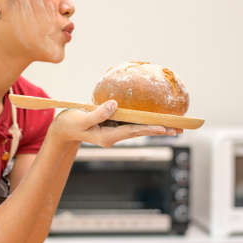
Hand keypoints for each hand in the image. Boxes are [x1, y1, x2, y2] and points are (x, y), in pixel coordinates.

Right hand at [48, 100, 181, 146]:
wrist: (63, 130)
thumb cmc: (70, 124)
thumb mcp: (81, 119)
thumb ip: (98, 113)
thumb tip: (115, 104)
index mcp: (107, 137)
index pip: (132, 132)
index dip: (148, 129)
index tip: (163, 128)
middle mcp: (114, 137)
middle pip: (140, 133)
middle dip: (159, 131)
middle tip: (179, 130)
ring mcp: (114, 132)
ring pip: (138, 129)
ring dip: (155, 127)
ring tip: (173, 127)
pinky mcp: (113, 126)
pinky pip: (131, 124)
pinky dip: (144, 122)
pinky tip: (153, 119)